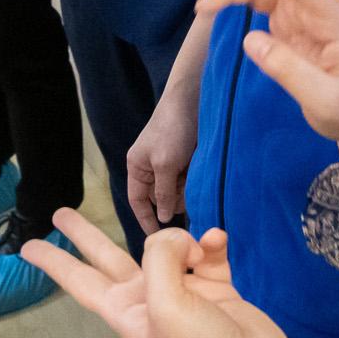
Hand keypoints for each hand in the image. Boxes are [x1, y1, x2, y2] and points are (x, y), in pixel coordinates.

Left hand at [23, 211, 303, 337]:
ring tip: (196, 249)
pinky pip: (208, 255)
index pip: (80, 280)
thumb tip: (179, 240)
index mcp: (126, 310)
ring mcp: (184, 294)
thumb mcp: (166, 303)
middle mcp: (150, 300)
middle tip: (63, 211)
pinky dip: (212, 244)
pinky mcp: (218, 291)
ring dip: (179, 239)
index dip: (54, 262)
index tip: (26, 248)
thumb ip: (160, 259)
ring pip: (168, 250)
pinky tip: (217, 241)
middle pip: (110, 258)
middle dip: (87, 235)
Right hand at [126, 93, 195, 233]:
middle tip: (188, 203)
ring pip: (176, 191)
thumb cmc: (173, 129)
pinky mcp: (185, 159)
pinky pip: (187, 181)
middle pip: (159, 198)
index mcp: (137, 167)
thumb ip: (162, 192)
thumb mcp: (166, 164)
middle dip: (172, 202)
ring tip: (196, 185)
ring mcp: (168, 163)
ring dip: (186, 193)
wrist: (193, 100)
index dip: (145, 220)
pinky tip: (201, 180)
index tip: (157, 237)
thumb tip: (161, 217)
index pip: (137, 201)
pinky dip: (194, 183)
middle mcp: (150, 167)